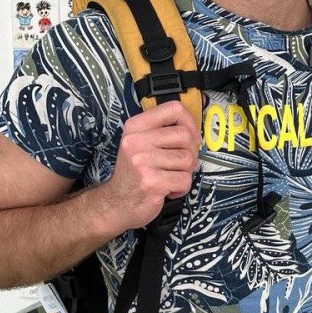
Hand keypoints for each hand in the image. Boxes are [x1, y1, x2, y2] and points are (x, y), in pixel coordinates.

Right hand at [99, 101, 199, 231]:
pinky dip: (182, 187)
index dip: (190, 121)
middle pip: (185, 135)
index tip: (190, 135)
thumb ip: (164, 131)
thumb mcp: (142, 143)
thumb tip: (195, 129)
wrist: (116, 203)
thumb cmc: (135, 172)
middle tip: (180, 163)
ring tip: (170, 176)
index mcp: (136, 127)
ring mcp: (142, 162)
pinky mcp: (151, 182)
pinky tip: (168, 189)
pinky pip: (185, 179)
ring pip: (188, 159)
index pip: (174, 109)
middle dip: (191, 152)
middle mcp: (136, 141)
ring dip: (185, 172)